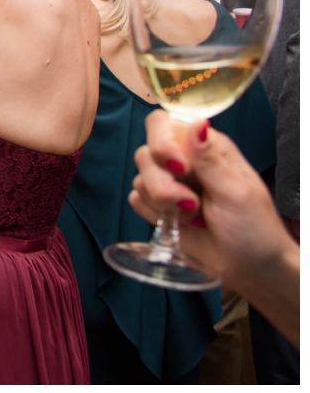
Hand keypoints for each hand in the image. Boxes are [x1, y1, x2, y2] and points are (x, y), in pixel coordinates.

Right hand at [130, 109, 294, 291]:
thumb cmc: (254, 228)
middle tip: (192, 203)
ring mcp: (169, 184)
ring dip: (163, 203)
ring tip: (193, 216)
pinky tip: (180, 224)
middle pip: (145, 153)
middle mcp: (182, 160)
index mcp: (204, 147)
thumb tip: (196, 122)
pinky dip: (155, 215)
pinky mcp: (159, 207)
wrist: (252, 271)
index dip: (161, 142)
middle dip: (162, 184)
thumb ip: (210, 159)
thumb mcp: (237, 192)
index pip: (162, 123)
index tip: (179, 168)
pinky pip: (137, 201)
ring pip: (139, 179)